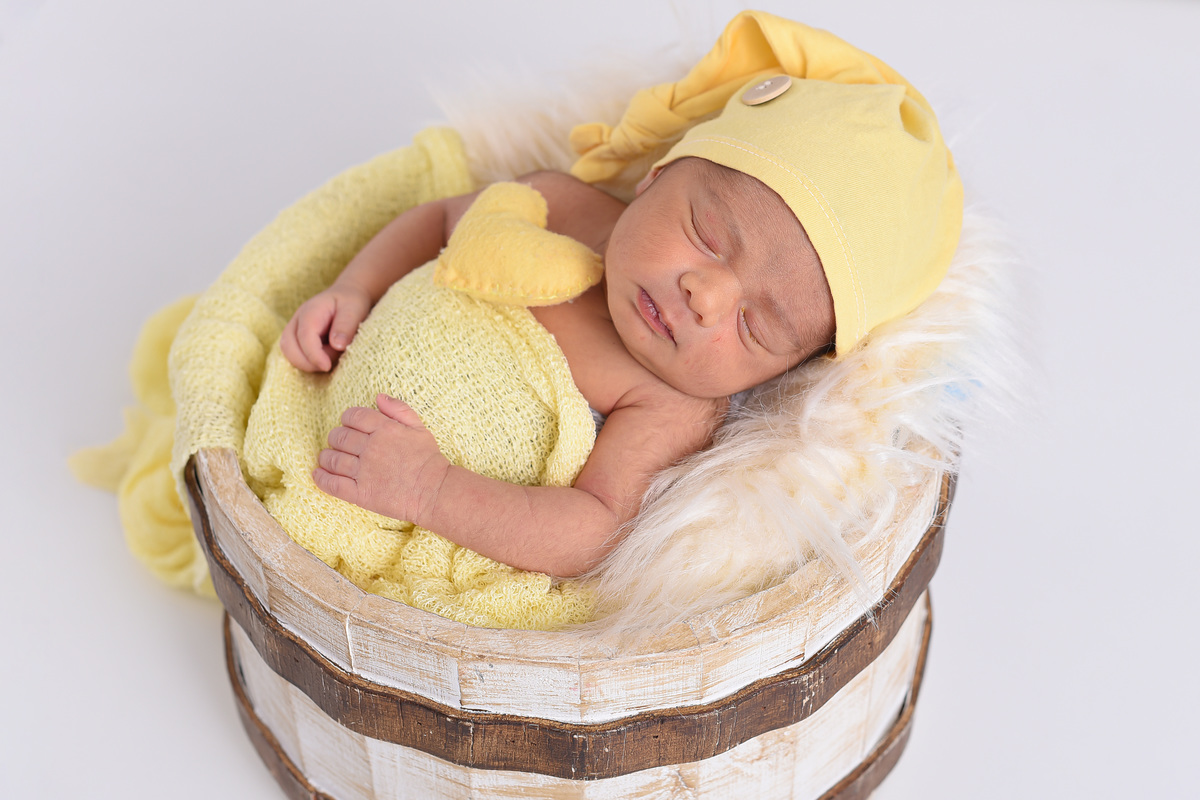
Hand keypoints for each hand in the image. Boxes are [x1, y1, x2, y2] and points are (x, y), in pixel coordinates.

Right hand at [280, 283, 372, 371]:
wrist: (348, 295)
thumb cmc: (352, 302)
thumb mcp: (354, 310)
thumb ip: (345, 327)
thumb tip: (337, 345)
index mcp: (311, 311)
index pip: (305, 336)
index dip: (314, 355)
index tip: (327, 367)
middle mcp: (298, 320)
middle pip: (288, 346)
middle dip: (307, 362)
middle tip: (330, 365)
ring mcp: (295, 329)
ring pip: (289, 352)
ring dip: (307, 363)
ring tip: (330, 359)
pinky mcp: (298, 339)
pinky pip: (295, 354)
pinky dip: (308, 362)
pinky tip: (325, 359)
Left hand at [313, 394, 449, 523]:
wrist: (434, 491)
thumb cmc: (428, 459)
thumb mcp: (419, 427)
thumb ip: (398, 409)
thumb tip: (378, 397)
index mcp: (384, 429)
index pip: (354, 417)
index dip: (347, 419)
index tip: (348, 425)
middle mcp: (371, 448)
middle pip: (339, 437)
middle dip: (335, 437)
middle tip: (338, 442)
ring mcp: (364, 472)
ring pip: (333, 459)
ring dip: (326, 457)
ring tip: (327, 458)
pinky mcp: (361, 493)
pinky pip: (333, 484)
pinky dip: (321, 478)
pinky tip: (317, 473)